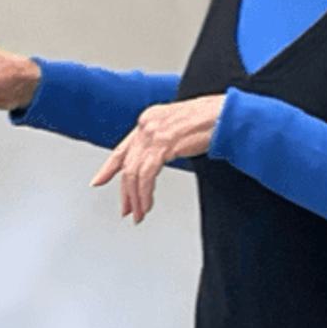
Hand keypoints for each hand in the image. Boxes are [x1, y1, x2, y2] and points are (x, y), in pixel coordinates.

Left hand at [90, 95, 224, 222]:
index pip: (123, 147)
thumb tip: (156, 161)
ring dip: (136, 198)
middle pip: (127, 164)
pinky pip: (146, 175)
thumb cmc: (213, 119)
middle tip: (128, 210)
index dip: (109, 167)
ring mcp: (154, 132)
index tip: (99, 181)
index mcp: (150, 118)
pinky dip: (145, 193)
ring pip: (134, 172)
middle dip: (126, 192)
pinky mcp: (163, 143)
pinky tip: (148, 204)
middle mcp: (148, 123)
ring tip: (139, 213)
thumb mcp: (180, 127)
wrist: (228, 115)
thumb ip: (164, 141)